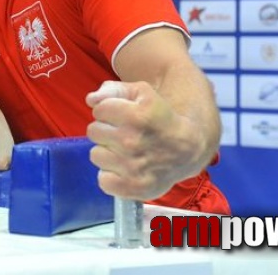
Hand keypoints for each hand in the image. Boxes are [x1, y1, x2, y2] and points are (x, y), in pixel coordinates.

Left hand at [85, 80, 205, 200]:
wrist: (187, 149)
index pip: (98, 110)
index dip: (109, 111)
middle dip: (107, 130)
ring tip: (126, 151)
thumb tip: (90, 100)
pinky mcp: (132, 188)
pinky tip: (125, 168)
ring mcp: (132, 167)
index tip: (123, 116)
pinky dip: (111, 175)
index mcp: (137, 116)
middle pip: (93, 131)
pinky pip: (103, 180)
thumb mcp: (143, 93)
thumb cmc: (160, 118)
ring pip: (95, 155)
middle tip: (125, 134)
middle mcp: (133, 142)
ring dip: (108, 152)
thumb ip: (113, 89)